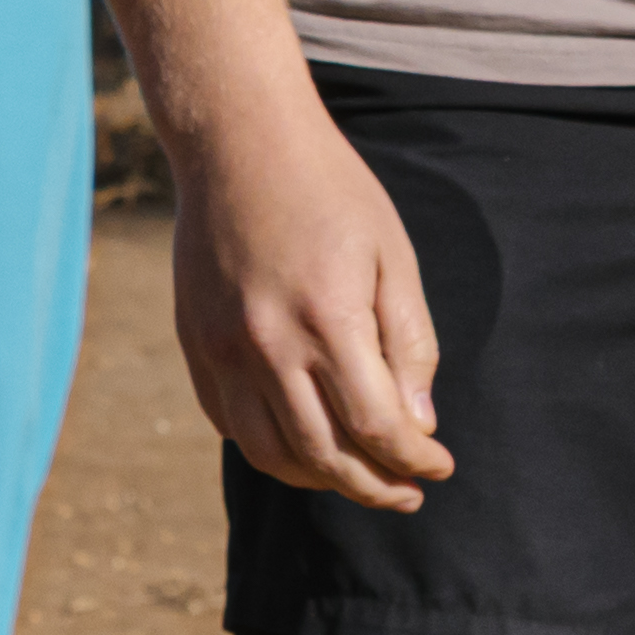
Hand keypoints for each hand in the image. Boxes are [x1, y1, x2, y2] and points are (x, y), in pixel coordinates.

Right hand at [170, 92, 449, 505]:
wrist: (237, 140)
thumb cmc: (329, 190)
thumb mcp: (392, 255)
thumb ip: (409, 344)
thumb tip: (416, 424)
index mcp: (328, 319)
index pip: (378, 428)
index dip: (416, 461)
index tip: (440, 467)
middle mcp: (268, 345)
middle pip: (325, 457)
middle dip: (375, 488)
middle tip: (408, 493)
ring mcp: (221, 348)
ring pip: (270, 454)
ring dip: (320, 479)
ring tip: (357, 474)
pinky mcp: (194, 343)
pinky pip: (230, 424)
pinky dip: (271, 448)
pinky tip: (304, 440)